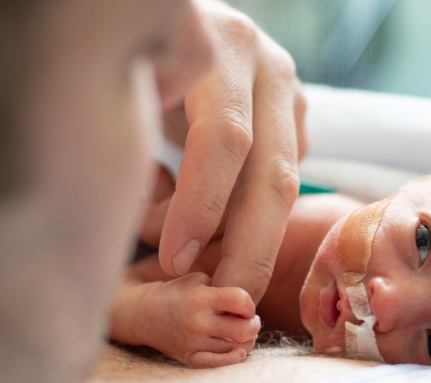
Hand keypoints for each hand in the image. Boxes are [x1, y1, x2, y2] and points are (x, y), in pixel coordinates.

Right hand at [135, 272, 260, 367]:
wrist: (143, 313)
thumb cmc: (178, 293)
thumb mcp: (199, 281)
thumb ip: (223, 290)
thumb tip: (249, 308)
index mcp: (201, 298)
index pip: (240, 301)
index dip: (249, 304)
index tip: (245, 306)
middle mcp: (198, 322)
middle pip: (243, 330)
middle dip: (254, 325)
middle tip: (252, 322)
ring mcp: (193, 342)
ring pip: (235, 348)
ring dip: (247, 341)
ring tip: (243, 333)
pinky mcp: (189, 357)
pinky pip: (217, 363)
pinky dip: (232, 358)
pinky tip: (239, 352)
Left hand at [157, 0, 307, 304]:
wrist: (188, 32)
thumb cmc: (143, 58)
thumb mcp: (131, 77)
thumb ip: (138, 118)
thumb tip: (147, 186)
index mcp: (226, 47)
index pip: (224, 137)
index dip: (201, 205)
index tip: (174, 261)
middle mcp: (270, 71)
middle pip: (273, 176)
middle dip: (250, 250)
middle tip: (226, 301)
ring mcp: (293, 98)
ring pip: (286, 187)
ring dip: (255, 243)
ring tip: (223, 282)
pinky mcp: (299, 123)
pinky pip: (281, 185)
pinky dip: (253, 222)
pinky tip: (226, 241)